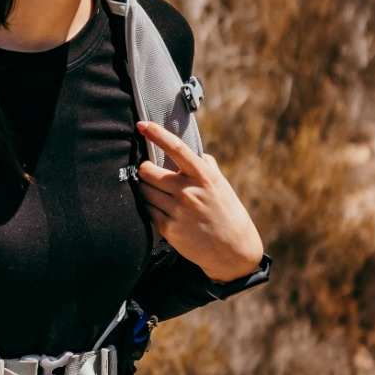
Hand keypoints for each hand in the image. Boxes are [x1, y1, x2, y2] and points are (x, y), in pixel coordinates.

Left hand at [135, 120, 263, 282]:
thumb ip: (204, 164)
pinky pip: (147, 210)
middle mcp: (188, 191)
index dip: (156, 134)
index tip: (142, 124)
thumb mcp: (220, 184)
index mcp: (203, 176)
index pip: (176, 148)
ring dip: (146, 189)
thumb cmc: (226, 211)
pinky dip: (149, 207)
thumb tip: (189, 148)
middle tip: (148, 171)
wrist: (233, 249)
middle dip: (145, 169)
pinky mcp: (169, 229)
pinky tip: (161, 209)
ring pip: (144, 191)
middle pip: (148, 171)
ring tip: (157, 192)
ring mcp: (177, 211)